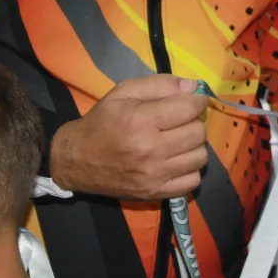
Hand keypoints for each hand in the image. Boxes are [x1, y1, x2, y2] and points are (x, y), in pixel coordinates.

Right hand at [51, 75, 207, 199]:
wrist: (77, 160)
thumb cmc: (102, 121)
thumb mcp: (123, 92)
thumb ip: (159, 84)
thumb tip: (193, 87)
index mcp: (141, 120)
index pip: (190, 108)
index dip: (196, 101)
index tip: (191, 100)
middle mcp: (150, 149)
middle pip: (198, 133)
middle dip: (194, 121)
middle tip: (181, 120)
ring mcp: (155, 175)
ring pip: (200, 157)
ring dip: (194, 145)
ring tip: (179, 140)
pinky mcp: (156, 193)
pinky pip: (192, 181)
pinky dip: (189, 169)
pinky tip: (176, 160)